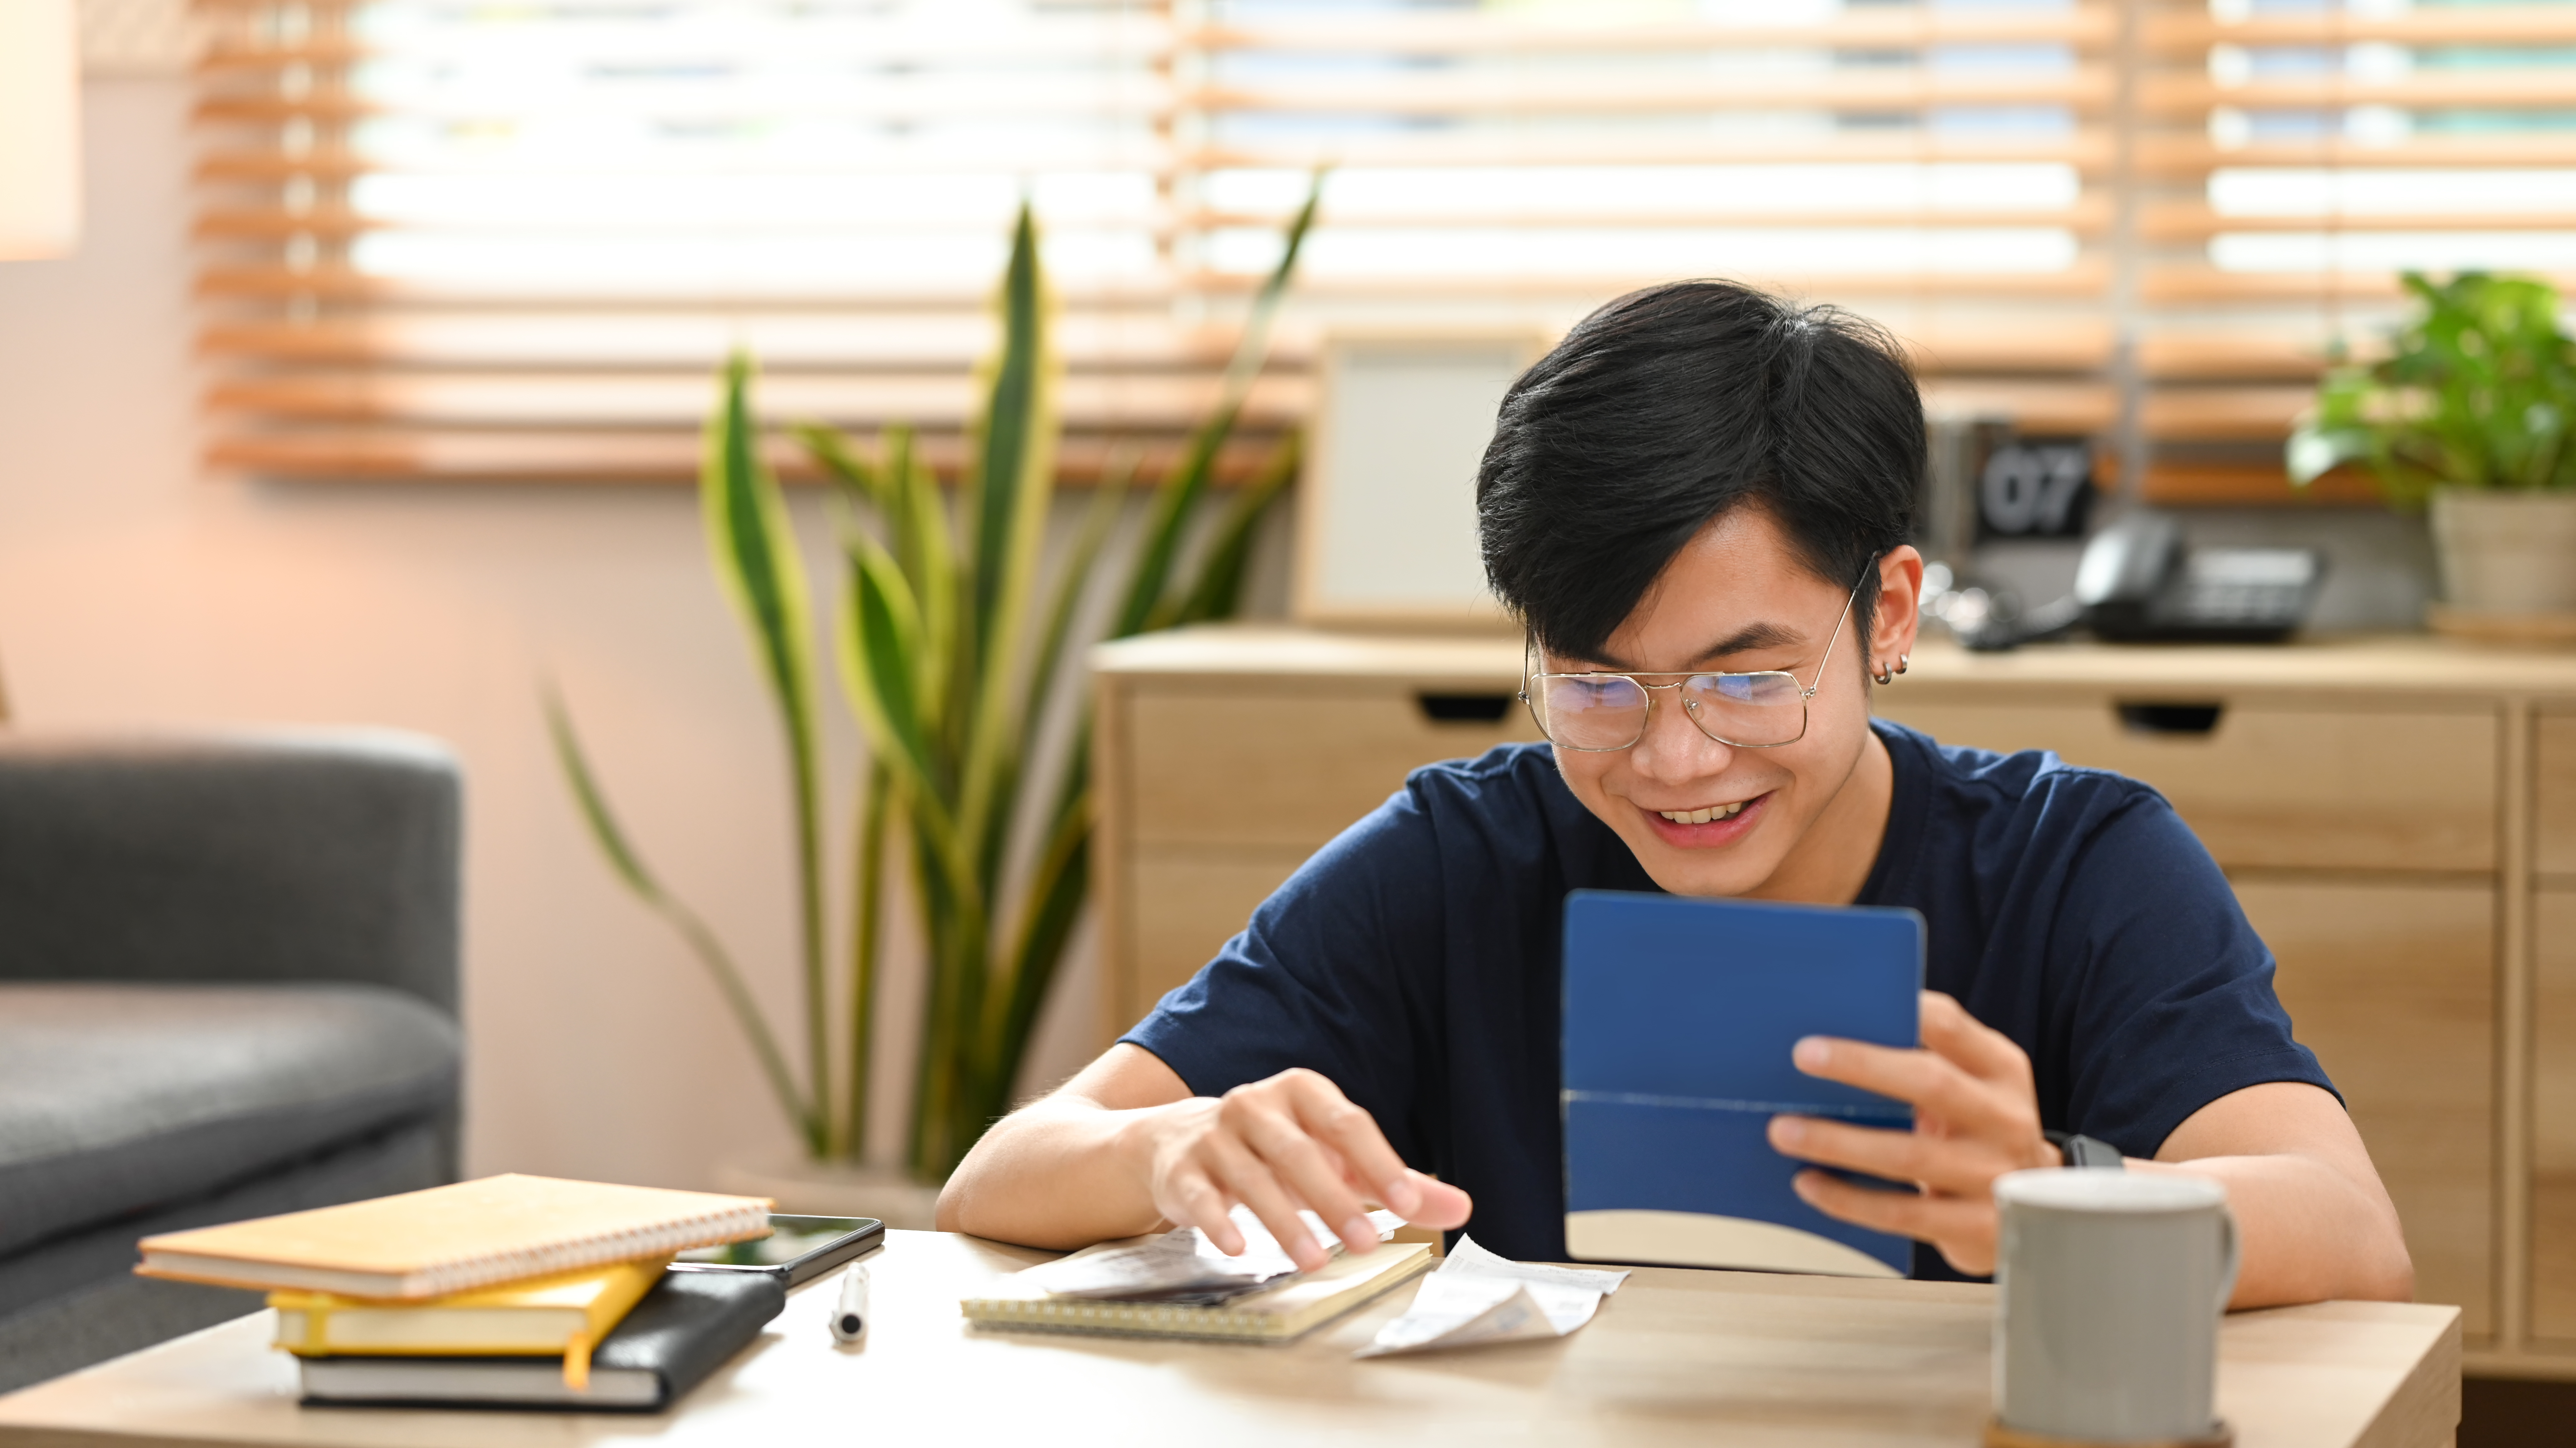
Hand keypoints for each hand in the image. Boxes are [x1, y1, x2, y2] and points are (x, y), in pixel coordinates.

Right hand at [1115, 1067, 1472, 1272]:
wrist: (1178, 1142)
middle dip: (1334, 1198)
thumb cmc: (1275, 1151)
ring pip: (1252, 1176)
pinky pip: (1200, 1194)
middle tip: (1367, 1242)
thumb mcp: (1335, 1158)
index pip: (1348, 1124)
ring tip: (1315, 1260)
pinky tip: (1237, 1246)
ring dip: (1285, 1220)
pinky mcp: (1182, 1169)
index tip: (1407, 1205)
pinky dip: (1217, 1220)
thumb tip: (1462, 1207)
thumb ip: (1393, 1181)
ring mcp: (1215, 1135)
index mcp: (1303, 1092)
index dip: (1379, 1164)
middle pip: (1299, 1151)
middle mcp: (1256, 1105)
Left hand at [1763, 991, 2060, 1275]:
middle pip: (1930, 1083)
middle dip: (1862, 1067)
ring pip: (1908, 1155)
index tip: (1846, 1004)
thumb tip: (1832, 1040)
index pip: (1951, 1026)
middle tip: (1803, 1056)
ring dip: (1839, 1142)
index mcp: (2000, 1070)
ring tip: (1784, 1131)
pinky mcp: (1975, 1227)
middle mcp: (2004, 1118)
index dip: (1902, 1013)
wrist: (2037, 1207)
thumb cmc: (1980, 1131)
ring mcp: (1994, 1175)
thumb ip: (1925, 1059)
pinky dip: (1848, 1199)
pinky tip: (1809, 1183)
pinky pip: (1901, 1213)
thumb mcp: (1972, 1085)